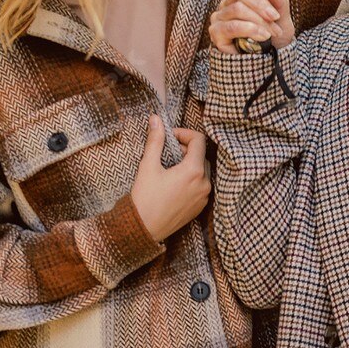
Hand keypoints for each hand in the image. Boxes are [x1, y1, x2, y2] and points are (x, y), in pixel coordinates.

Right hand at [129, 116, 210, 241]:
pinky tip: (174, 183)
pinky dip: (191, 179)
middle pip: (201, 155)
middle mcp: (204, 184)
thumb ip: (155, 140)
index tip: (170, 137)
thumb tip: (155, 119)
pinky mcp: (200, 207)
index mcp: (194, 171)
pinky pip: (201, 186)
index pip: (199, 140)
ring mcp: (204, 197)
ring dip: (189, 164)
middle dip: (186, 149)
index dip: (184, 133)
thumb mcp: (148, 165)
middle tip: (167, 153)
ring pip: (203, 171)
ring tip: (170, 168)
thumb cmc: (145, 198)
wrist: (144, 228)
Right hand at [209, 0, 293, 52]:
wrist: (269, 60)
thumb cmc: (274, 36)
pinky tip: (262, 38)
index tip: (276, 10)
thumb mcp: (282, 17)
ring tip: (271, 33)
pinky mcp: (216, 32)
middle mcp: (229, 2)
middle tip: (275, 18)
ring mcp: (220, 16)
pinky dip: (250, 30)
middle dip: (260, 5)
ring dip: (259, 21)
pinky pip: (231, 26)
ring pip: (237, 9)